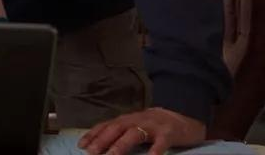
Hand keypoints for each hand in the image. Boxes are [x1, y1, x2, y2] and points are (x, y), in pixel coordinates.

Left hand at [78, 107, 204, 154]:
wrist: (183, 114)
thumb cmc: (154, 125)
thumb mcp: (134, 125)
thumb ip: (120, 133)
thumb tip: (100, 144)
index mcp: (126, 120)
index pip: (106, 126)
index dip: (93, 135)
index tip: (81, 145)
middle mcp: (136, 120)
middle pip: (116, 129)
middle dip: (102, 141)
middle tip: (91, 153)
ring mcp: (152, 126)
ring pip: (134, 134)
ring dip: (121, 145)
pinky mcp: (168, 133)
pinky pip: (161, 143)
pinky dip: (155, 151)